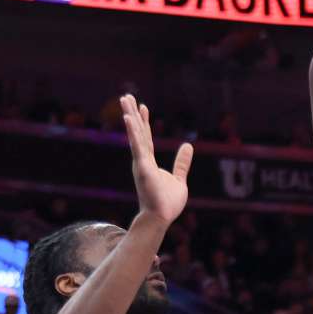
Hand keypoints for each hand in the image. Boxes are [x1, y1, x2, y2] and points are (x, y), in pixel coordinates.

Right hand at [120, 94, 193, 225]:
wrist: (161, 217)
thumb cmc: (167, 202)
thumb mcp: (179, 178)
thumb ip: (181, 162)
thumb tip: (187, 145)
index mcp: (149, 162)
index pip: (146, 138)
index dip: (144, 122)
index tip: (142, 107)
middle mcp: (142, 160)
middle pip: (137, 132)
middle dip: (132, 113)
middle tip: (126, 96)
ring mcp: (141, 162)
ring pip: (135, 134)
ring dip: (130, 116)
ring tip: (124, 99)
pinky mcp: (142, 166)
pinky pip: (137, 145)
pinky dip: (133, 131)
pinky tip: (129, 118)